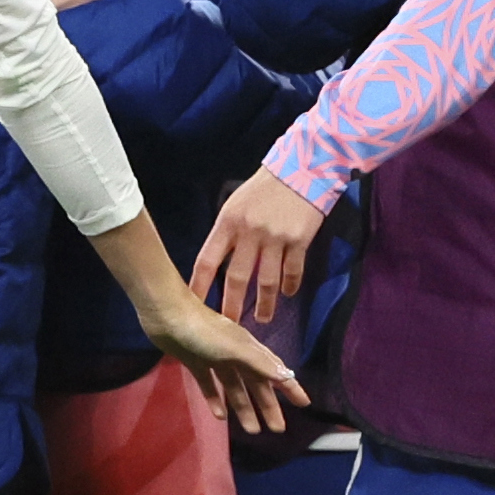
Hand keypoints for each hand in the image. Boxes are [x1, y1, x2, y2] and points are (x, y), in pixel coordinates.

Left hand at [141, 290, 296, 437]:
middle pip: (256, 385)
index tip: (304, 404)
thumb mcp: (235, 348)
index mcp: (249, 350)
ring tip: (253, 430)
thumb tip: (287, 377)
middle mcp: (236, 355)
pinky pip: (209, 385)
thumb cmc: (203, 331)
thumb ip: (260, 364)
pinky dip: (215, 400)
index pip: (275, 372)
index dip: (290, 388)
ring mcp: (215, 359)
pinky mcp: (196, 363)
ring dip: (244, 408)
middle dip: (268, 406)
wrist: (167, 315)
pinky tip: (220, 417)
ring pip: (235, 388)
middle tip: (277, 429)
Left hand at [191, 165, 326, 327]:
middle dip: (232, 306)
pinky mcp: (299, 240)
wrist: (302, 168)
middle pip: (237, 278)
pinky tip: (287, 294)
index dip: (199, 286)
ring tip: (263, 319)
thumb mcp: (235, 205)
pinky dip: (290, 286)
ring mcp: (275, 237)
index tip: (192, 306)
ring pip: (268, 282)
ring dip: (265, 304)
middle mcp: (250, 232)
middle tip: (229, 325)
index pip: (208, 261)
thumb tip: (217, 264)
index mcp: (229, 223)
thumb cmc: (263, 189)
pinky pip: (293, 271)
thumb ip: (227, 233)